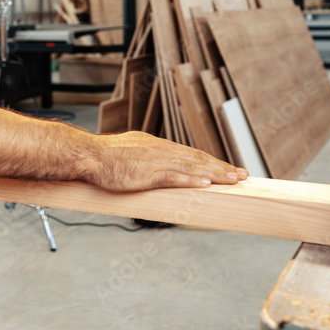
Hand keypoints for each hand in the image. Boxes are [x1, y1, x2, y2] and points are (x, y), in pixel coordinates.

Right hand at [87, 131, 246, 191]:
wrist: (87, 155)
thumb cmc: (103, 158)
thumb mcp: (130, 153)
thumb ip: (146, 161)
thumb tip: (154, 171)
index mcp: (157, 146)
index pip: (191, 154)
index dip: (212, 162)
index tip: (228, 168)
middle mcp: (160, 150)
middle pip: (197, 158)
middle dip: (222, 167)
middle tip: (242, 175)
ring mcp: (154, 161)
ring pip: (191, 167)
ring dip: (215, 174)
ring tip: (234, 180)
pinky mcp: (146, 174)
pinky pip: (173, 177)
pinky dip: (191, 180)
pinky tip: (206, 184)